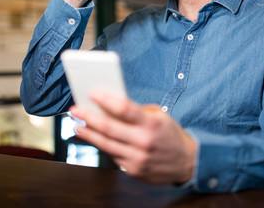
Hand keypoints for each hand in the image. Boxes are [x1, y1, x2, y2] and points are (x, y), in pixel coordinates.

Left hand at [69, 91, 196, 184]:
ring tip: (77, 125)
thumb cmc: (170, 134)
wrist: (188, 162)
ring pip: (105, 144)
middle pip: (108, 128)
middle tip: (75, 110)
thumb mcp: (160, 116)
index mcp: (152, 123)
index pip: (124, 108)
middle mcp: (144, 141)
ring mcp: (138, 158)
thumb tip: (111, 106)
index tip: (92, 92)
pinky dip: (102, 145)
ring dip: (88, 133)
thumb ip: (137, 111)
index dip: (105, 99)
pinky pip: (113, 156)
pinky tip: (94, 138)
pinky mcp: (133, 170)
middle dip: (88, 117)